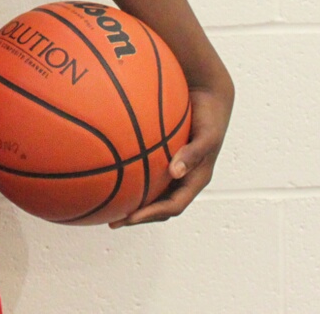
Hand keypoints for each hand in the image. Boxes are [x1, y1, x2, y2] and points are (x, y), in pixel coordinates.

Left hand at [109, 82, 233, 228]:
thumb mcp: (207, 137)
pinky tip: (113, 173)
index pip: (174, 206)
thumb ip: (193, 153)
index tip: (130, 218)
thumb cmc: (209, 117)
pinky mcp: (168, 157)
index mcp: (196, 180)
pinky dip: (133, 179)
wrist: (210, 98)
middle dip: (139, 216)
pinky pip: (149, 173)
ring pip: (154, 193)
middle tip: (113, 221)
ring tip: (110, 207)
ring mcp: (176, 169)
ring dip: (135, 202)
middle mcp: (185, 178)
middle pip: (161, 206)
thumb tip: (175, 172)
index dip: (152, 215)